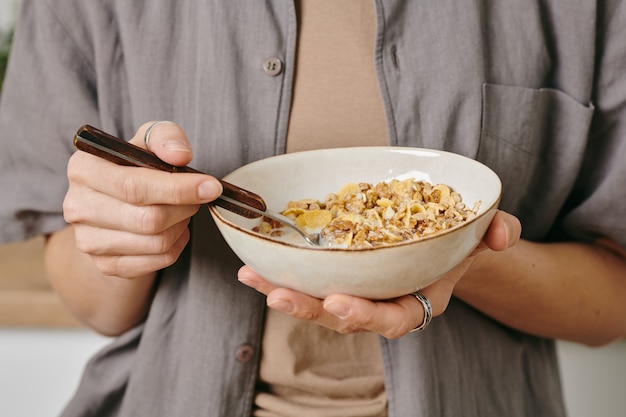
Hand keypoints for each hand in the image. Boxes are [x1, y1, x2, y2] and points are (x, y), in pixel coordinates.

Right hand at [63, 121, 222, 277]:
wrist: (114, 203)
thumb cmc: (134, 165)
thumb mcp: (148, 141)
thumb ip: (166, 137)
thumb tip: (180, 156)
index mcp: (82, 168)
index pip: (133, 186)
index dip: (178, 189)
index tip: (211, 186)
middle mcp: (77, 207)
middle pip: (148, 219)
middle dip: (185, 208)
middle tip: (199, 197)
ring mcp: (88, 241)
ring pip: (157, 243)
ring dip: (182, 225)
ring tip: (183, 210)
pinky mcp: (105, 265)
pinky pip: (158, 261)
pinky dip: (177, 245)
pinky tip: (175, 229)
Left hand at [238, 210, 520, 337]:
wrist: (440, 239)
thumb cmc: (459, 240)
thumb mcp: (484, 233)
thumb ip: (498, 231)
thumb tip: (500, 234)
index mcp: (417, 301)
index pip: (393, 320)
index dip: (367, 316)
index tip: (340, 302)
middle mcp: (383, 302)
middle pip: (344, 317)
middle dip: (312, 310)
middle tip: (279, 296)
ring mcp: (358, 290)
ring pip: (318, 302)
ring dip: (284, 291)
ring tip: (252, 277)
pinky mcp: (338, 275)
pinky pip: (309, 280)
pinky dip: (280, 273)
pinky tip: (252, 264)